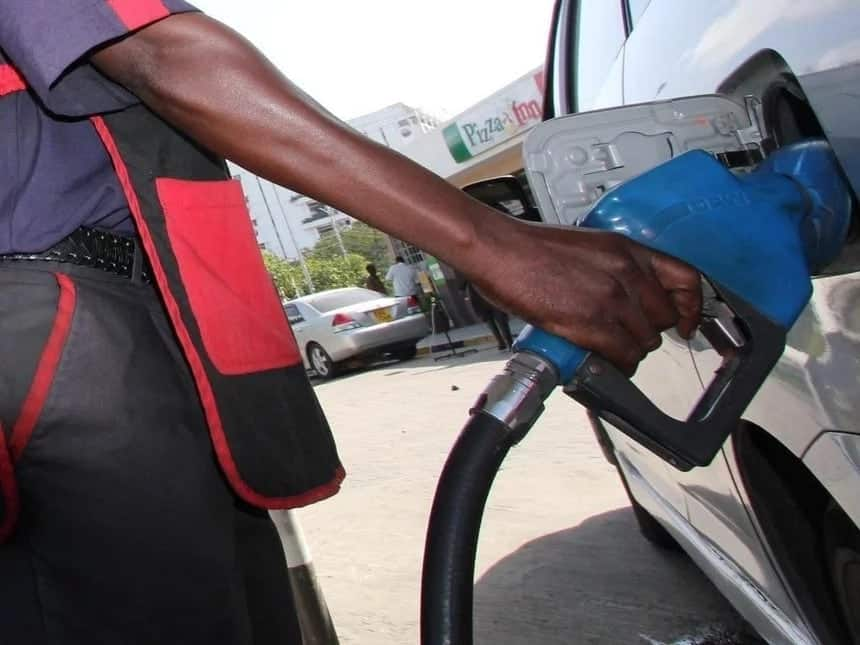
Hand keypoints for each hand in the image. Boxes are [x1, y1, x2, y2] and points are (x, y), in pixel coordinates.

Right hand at [470, 218, 701, 375]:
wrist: (500, 250)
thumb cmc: (530, 247)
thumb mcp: (588, 245)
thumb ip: (612, 266)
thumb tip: (624, 294)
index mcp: (627, 250)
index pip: (685, 279)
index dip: (691, 307)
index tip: (686, 323)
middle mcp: (627, 272)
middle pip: (664, 318)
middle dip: (649, 332)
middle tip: (629, 337)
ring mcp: (611, 299)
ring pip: (645, 341)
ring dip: (631, 351)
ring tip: (611, 351)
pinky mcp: (591, 322)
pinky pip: (623, 355)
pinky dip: (618, 365)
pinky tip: (605, 362)